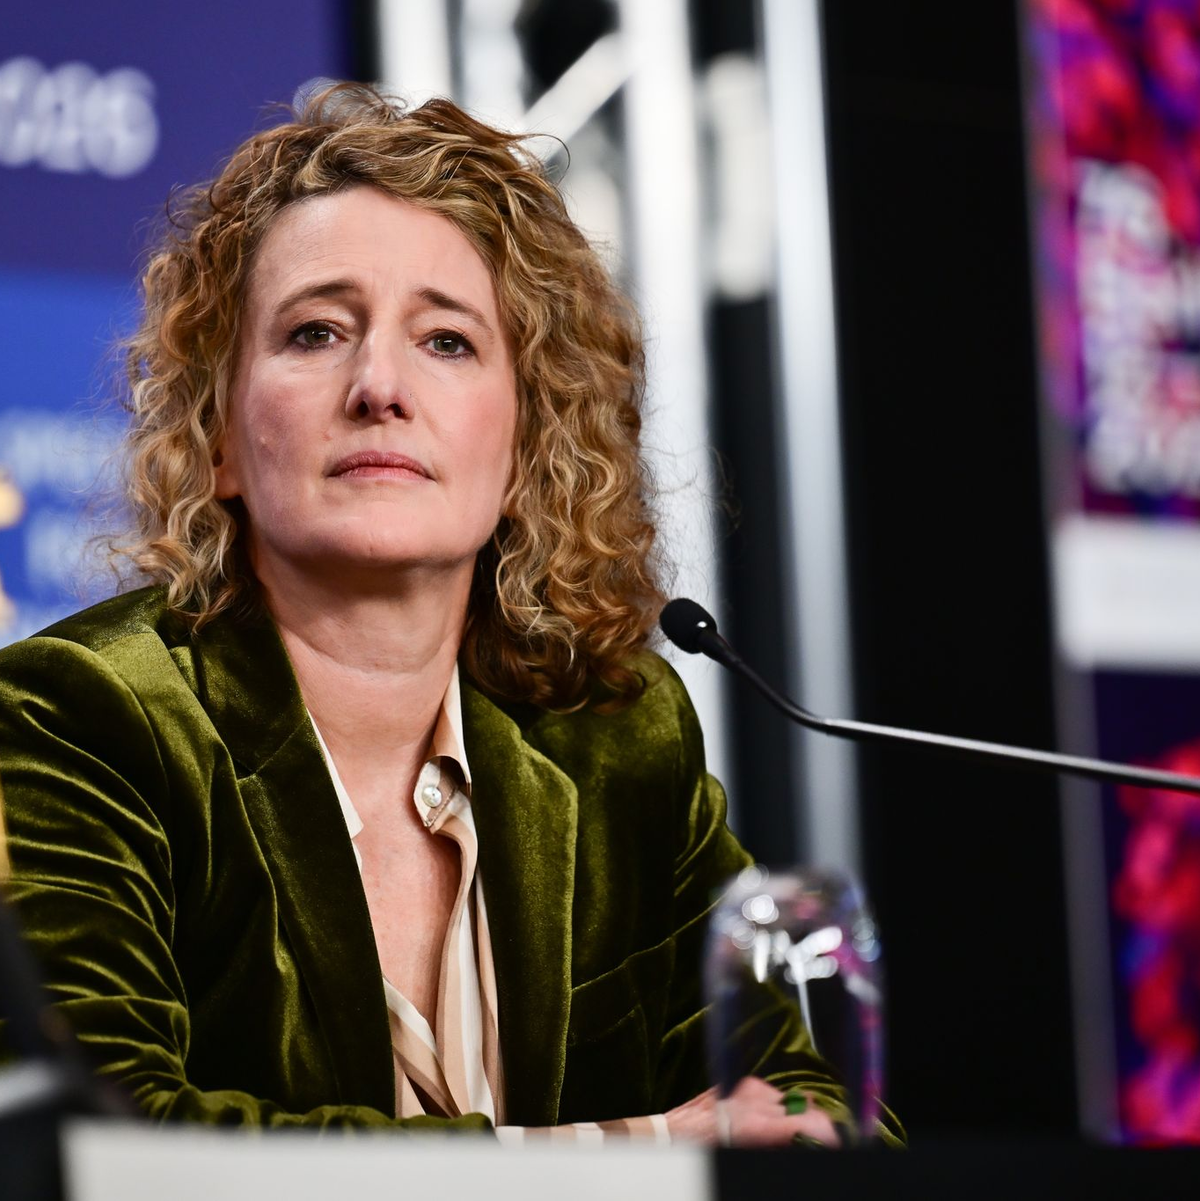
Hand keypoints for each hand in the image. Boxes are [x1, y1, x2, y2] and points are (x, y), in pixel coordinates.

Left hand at [664, 1076, 840, 1146]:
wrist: (671, 1136)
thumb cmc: (704, 1151)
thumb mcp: (743, 1153)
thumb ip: (778, 1145)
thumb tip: (805, 1141)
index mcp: (756, 1123)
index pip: (809, 1123)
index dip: (827, 1135)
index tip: (834, 1143)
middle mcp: (754, 1100)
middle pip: (805, 1109)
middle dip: (815, 1128)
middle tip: (819, 1143)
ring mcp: (748, 1088)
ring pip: (790, 1101)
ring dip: (795, 1118)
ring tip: (791, 1137)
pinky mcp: (742, 1084)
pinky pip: (773, 1095)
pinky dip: (778, 1110)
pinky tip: (769, 1125)